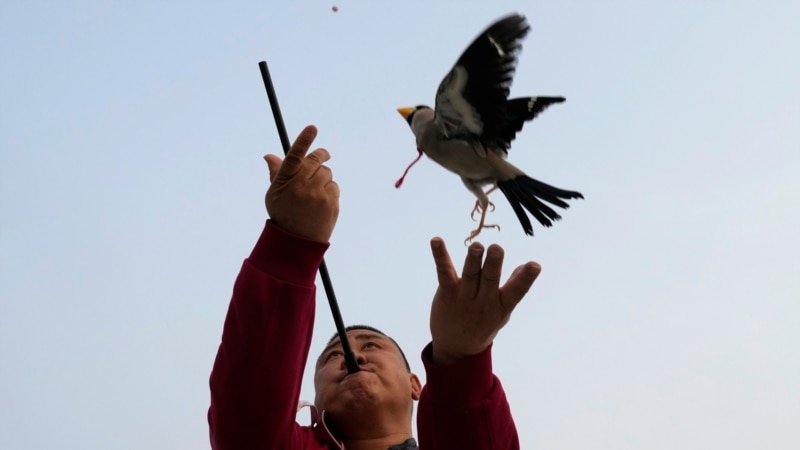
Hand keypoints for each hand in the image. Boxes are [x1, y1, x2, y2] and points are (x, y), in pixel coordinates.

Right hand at [264, 125, 338, 241]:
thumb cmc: (283, 214)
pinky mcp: (331, 202)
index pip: (295, 155)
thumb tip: (269, 155)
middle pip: (316, 160)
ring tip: (314, 192)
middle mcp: (301, 185)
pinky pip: (334, 186)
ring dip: (323, 177)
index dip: (304, 140)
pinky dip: (329, 190)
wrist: (297, 242)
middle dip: (321, 156)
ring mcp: (317, 194)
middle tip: (322, 156)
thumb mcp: (274, 194)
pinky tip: (321, 202)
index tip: (312, 128)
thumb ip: (275, 173)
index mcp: (285, 180)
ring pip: (327, 173)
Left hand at [428, 238, 540, 364]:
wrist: (456, 348)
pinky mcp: (447, 292)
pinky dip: (440, 255)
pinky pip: (444, 272)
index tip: (535, 265)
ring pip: (469, 275)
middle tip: (497, 248)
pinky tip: (436, 240)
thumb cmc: (484, 324)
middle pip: (489, 279)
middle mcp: (483, 301)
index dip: (526, 278)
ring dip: (473, 259)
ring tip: (476, 246)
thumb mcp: (503, 311)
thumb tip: (527, 266)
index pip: (516, 292)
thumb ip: (512, 288)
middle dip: (493, 264)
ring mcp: (464, 297)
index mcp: (501, 306)